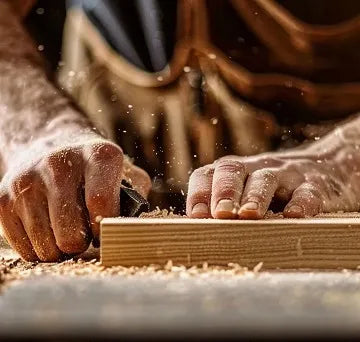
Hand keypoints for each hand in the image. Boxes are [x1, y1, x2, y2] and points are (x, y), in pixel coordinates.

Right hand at [0, 136, 150, 260]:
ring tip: (67, 232)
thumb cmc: (95, 169)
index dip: (105, 230)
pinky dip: (39, 249)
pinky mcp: (3, 196)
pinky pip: (24, 247)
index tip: (103, 233)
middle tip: (84, 235)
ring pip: (46, 246)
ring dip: (60, 249)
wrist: (51, 146)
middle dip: (81, 244)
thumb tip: (132, 229)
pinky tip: (48, 231)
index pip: (101, 203)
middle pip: (71, 234)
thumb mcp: (124, 172)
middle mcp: (59, 163)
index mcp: (98, 155)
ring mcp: (27, 179)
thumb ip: (135, 197)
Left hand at [186, 144, 359, 218]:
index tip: (196, 216)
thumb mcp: (245, 193)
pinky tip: (294, 216)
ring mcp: (285, 174)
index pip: (207, 175)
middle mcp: (255, 168)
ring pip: (266, 179)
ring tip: (249, 215)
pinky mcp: (314, 184)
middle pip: (233, 171)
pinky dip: (300, 203)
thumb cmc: (272, 191)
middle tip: (221, 214)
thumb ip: (222, 208)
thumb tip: (195, 230)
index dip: (199, 193)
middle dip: (224, 193)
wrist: (325, 167)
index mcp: (233, 171)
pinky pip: (307, 191)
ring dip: (255, 197)